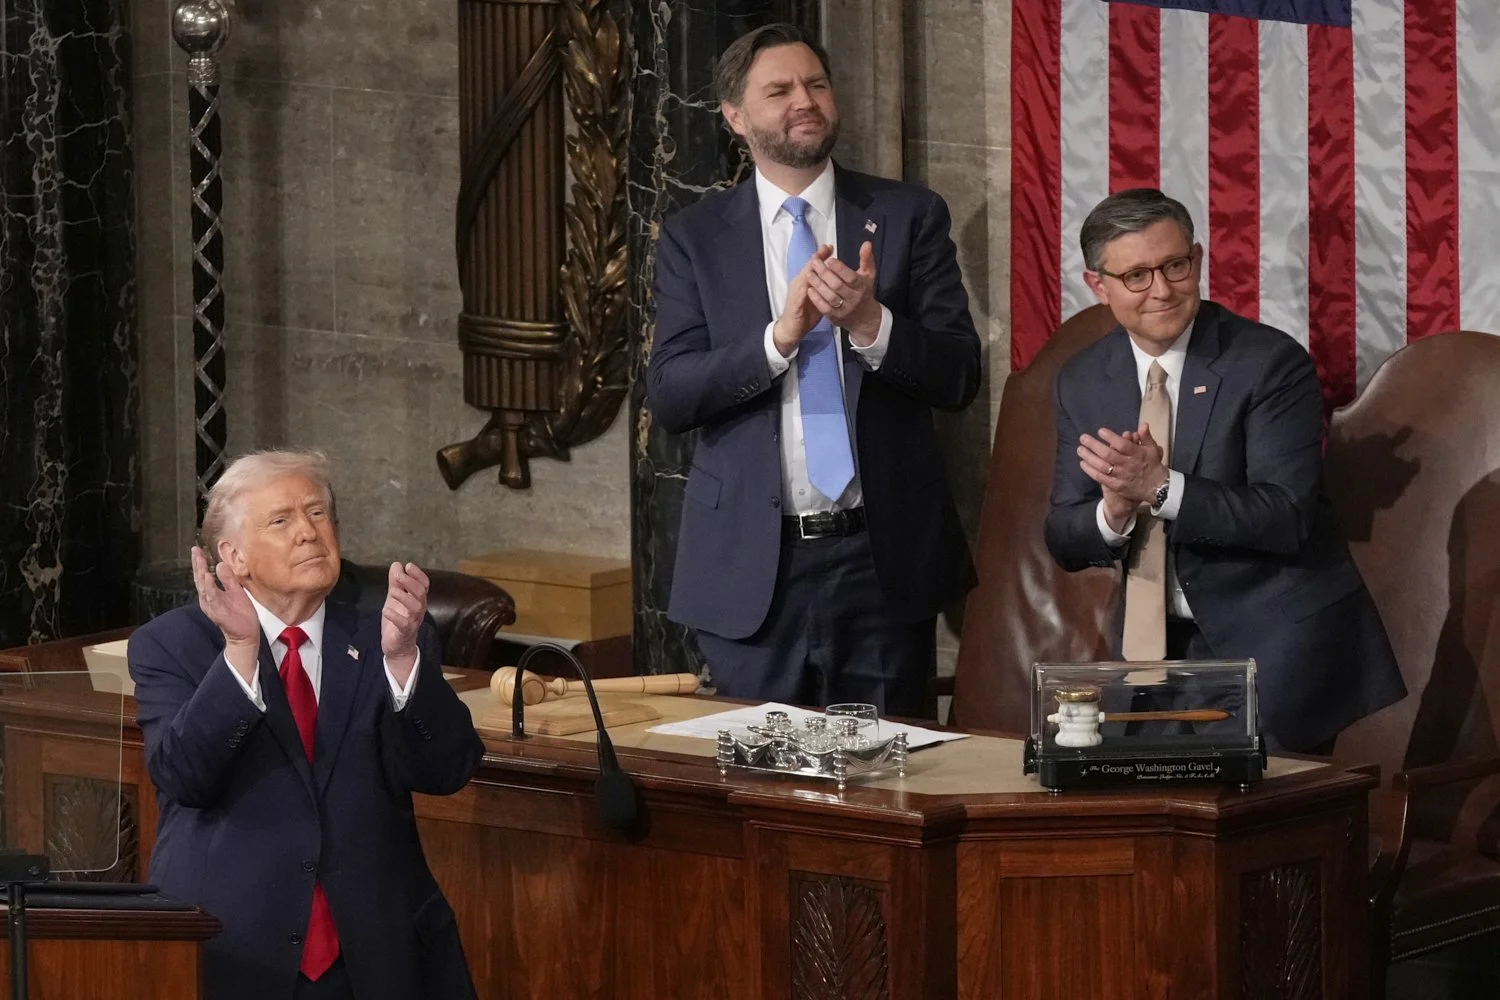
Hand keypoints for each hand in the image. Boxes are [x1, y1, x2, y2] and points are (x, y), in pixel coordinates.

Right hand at [191, 545, 259, 682]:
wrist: (246, 634)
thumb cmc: (240, 614)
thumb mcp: (236, 591)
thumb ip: (228, 579)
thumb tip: (220, 563)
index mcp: (212, 593)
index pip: (203, 575)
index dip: (200, 562)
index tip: (197, 549)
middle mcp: (208, 599)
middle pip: (200, 579)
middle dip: (197, 564)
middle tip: (195, 550)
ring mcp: (212, 606)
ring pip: (204, 587)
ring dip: (201, 573)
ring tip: (200, 560)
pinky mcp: (218, 612)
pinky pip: (212, 599)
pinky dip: (209, 588)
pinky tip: (208, 578)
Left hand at [381, 561, 429, 681]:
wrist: (397, 646)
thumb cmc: (398, 620)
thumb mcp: (395, 599)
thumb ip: (396, 583)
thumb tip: (397, 565)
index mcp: (418, 599)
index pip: (424, 584)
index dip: (418, 574)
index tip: (408, 565)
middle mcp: (419, 609)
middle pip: (421, 593)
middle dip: (410, 582)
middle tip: (398, 576)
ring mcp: (413, 621)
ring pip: (415, 607)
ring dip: (404, 597)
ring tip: (393, 592)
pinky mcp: (404, 632)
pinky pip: (403, 624)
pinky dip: (395, 616)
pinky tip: (386, 610)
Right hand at [773, 244, 834, 355]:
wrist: (793, 329)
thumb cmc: (806, 313)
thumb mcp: (819, 297)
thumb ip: (827, 287)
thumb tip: (839, 278)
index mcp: (806, 282)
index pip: (813, 265)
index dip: (820, 255)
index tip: (830, 247)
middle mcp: (800, 284)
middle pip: (808, 267)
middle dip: (817, 257)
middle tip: (826, 248)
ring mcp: (796, 292)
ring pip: (804, 277)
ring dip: (812, 268)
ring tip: (820, 259)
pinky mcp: (795, 302)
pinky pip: (802, 292)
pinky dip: (808, 285)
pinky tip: (813, 281)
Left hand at [807, 241, 881, 343]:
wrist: (865, 318)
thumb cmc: (864, 292)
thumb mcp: (868, 275)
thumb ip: (866, 259)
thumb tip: (866, 243)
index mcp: (862, 287)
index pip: (850, 277)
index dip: (840, 269)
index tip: (830, 259)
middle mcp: (854, 299)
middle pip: (837, 286)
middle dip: (825, 273)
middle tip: (814, 262)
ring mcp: (844, 309)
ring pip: (830, 297)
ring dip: (818, 285)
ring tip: (809, 273)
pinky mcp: (836, 317)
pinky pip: (825, 308)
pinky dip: (816, 299)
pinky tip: (809, 289)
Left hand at [1077, 422, 1169, 506]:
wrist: (1157, 488)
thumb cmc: (1153, 465)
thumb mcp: (1153, 449)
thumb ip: (1146, 436)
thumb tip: (1143, 424)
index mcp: (1137, 454)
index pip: (1122, 445)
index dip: (1111, 438)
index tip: (1100, 431)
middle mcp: (1128, 465)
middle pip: (1109, 455)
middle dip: (1094, 446)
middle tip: (1083, 438)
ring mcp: (1121, 476)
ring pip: (1102, 466)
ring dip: (1089, 457)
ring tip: (1080, 449)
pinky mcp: (1116, 485)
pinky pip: (1101, 478)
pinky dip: (1090, 471)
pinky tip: (1082, 463)